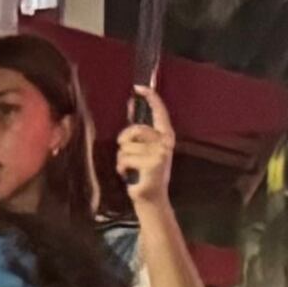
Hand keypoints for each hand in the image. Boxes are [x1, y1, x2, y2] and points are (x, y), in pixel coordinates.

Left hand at [116, 86, 177, 209]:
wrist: (151, 198)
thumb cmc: (145, 173)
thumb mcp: (144, 148)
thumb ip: (138, 130)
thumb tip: (130, 103)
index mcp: (165, 136)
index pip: (159, 112)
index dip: (150, 98)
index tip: (139, 87)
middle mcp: (165, 143)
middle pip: (135, 130)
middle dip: (124, 140)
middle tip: (126, 152)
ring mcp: (160, 153)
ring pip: (126, 146)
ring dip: (122, 158)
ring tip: (130, 168)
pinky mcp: (152, 164)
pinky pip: (124, 158)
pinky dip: (121, 167)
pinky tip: (129, 174)